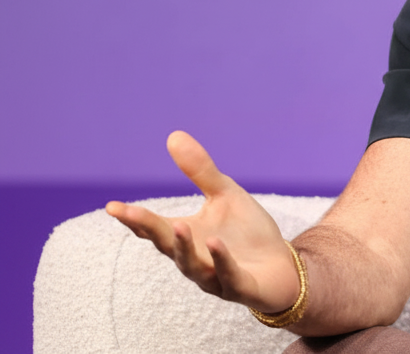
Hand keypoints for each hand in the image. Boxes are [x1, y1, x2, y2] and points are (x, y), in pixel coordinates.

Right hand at [105, 131, 300, 312]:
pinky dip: (221, 261)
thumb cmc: (247, 232)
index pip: (153, 229)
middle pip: (166, 245)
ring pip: (192, 265)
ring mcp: (214, 277)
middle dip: (148, 229)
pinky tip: (217, 243)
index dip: (133, 218)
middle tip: (129, 213)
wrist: (283, 266)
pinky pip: (228, 276)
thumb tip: (173, 135)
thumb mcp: (225, 195)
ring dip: (184, 247)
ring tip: (179, 225)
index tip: (112, 206)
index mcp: (186, 237)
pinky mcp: (240, 288)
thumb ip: (200, 171)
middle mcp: (193, 260)